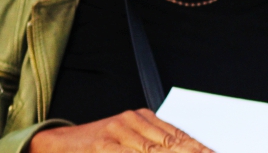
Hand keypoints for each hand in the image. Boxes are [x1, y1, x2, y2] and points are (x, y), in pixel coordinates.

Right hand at [28, 109, 212, 152]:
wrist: (55, 144)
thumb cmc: (94, 147)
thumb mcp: (125, 142)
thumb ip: (151, 145)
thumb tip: (181, 150)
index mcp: (143, 117)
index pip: (178, 135)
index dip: (198, 147)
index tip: (212, 152)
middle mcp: (133, 120)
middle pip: (170, 143)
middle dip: (192, 152)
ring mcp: (118, 131)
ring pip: (153, 150)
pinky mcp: (103, 145)